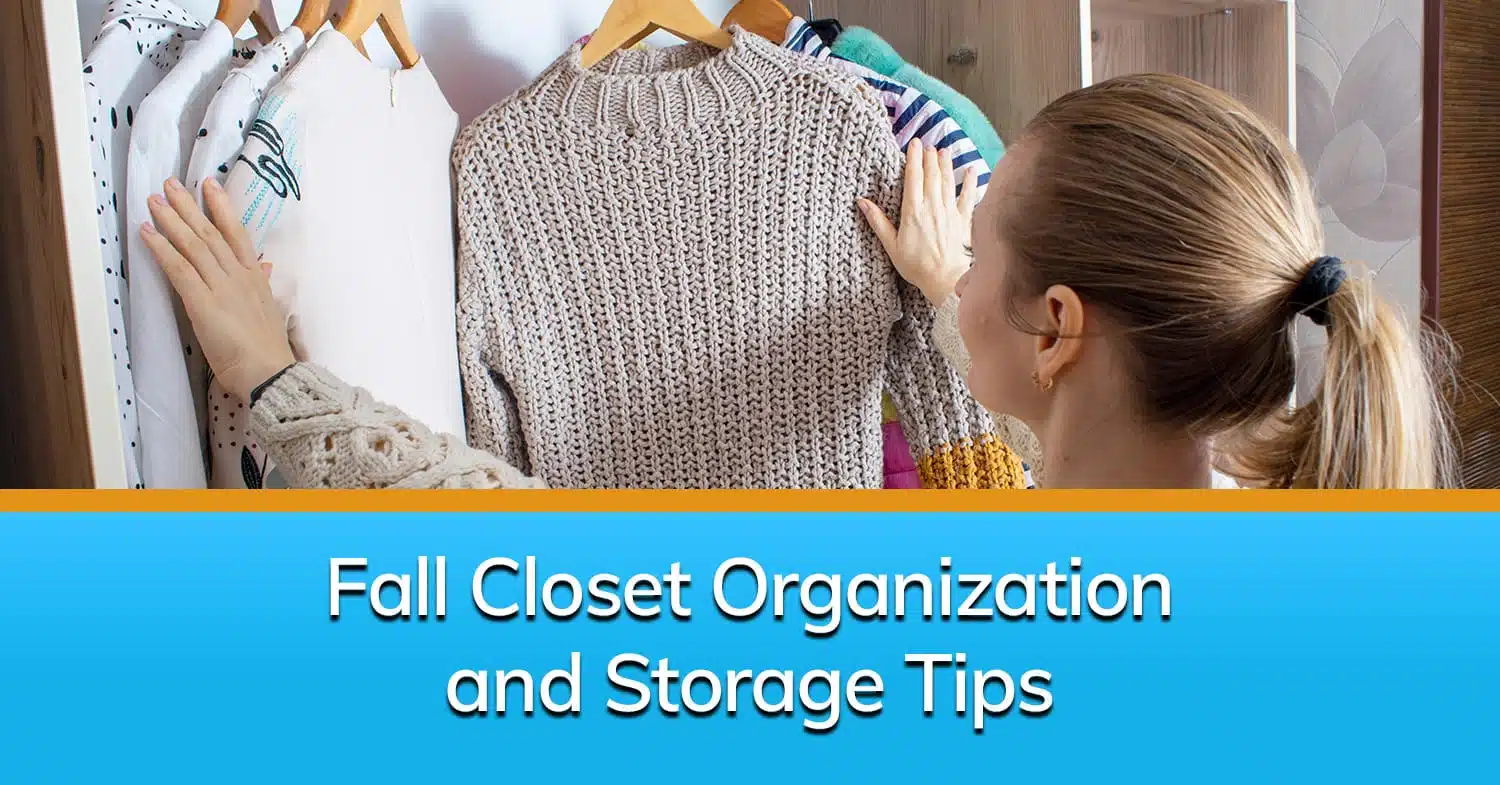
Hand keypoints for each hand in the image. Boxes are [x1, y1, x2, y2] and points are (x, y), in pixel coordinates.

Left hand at [140, 178, 295, 402]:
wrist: (269, 372)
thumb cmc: (267, 349)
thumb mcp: (269, 311)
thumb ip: (261, 286)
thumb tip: (264, 268)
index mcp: (254, 278)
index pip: (237, 234)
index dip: (222, 208)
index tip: (209, 185)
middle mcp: (239, 276)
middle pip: (210, 233)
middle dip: (189, 206)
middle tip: (171, 184)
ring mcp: (221, 287)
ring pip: (194, 245)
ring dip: (171, 221)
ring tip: (153, 201)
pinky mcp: (203, 303)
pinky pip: (179, 269)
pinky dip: (162, 249)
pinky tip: (147, 233)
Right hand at [858, 141, 979, 305]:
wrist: (946, 280)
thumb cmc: (917, 266)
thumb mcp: (891, 246)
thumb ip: (878, 222)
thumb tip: (862, 202)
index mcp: (913, 212)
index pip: (914, 178)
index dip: (914, 158)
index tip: (913, 144)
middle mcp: (932, 207)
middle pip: (931, 175)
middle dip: (929, 157)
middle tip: (927, 144)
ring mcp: (950, 212)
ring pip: (948, 181)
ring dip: (946, 164)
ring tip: (943, 150)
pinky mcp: (964, 220)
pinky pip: (968, 196)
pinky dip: (970, 181)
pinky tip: (972, 169)